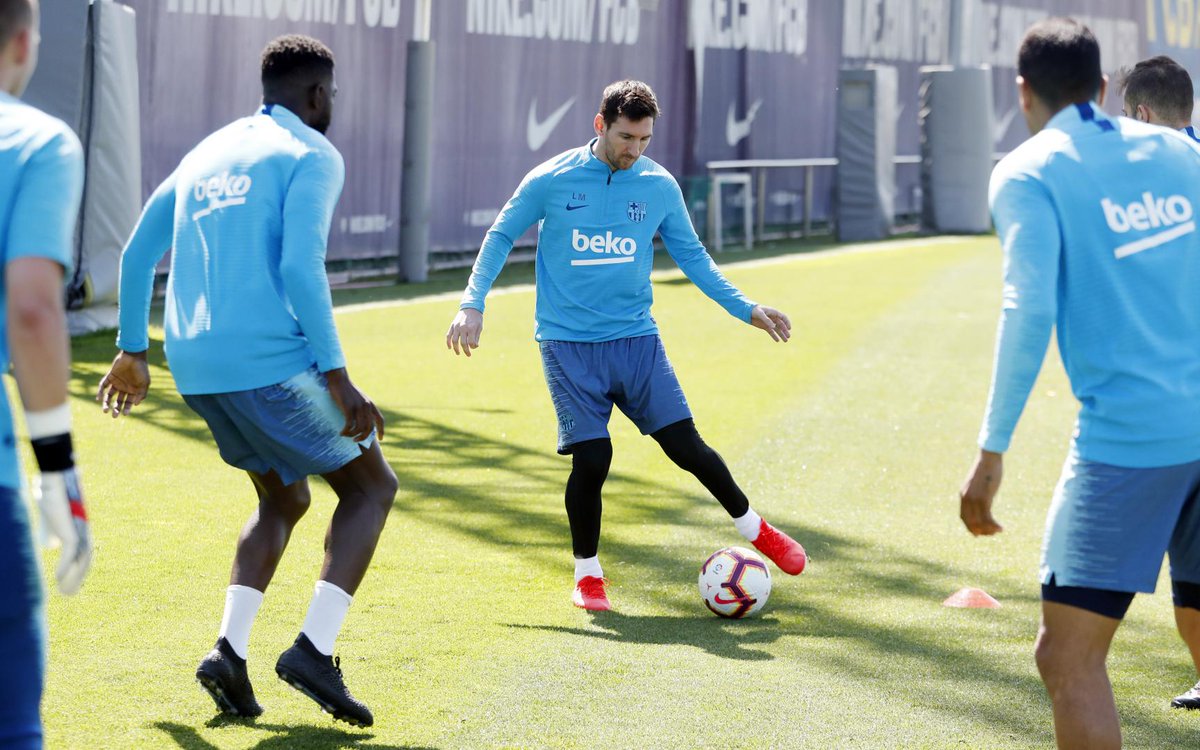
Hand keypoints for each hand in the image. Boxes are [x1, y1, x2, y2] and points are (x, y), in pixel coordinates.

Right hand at [36, 467, 91, 594]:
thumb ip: (52, 533)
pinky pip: (70, 554)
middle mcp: (83, 536)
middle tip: (67, 594)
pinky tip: (58, 578)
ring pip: (79, 562)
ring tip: (62, 591)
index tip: (69, 586)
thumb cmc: (51, 500)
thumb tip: (51, 545)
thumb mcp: (50, 522)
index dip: (77, 573)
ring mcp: (79, 534)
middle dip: (76, 580)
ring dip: (71, 579)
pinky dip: (64, 567)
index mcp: (80, 535)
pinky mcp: (72, 532)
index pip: (82, 559)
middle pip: (84, 564)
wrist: (54, 485)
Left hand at [96, 350, 149, 417]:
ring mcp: (116, 382)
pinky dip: (100, 392)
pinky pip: (103, 385)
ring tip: (105, 410)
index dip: (126, 409)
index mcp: (133, 390)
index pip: (128, 402)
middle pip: (118, 401)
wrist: (134, 356)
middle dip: (116, 409)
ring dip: (107, 403)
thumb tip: (135, 404)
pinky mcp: (110, 376)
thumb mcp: (145, 383)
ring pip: (109, 395)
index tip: (124, 414)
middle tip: (114, 416)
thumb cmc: (141, 369)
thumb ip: (141, 394)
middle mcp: (124, 387)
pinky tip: (99, 398)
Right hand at [324, 368, 383, 441]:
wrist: (339, 380)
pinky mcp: (348, 408)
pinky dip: (346, 431)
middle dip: (363, 437)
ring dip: (352, 435)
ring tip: (346, 435)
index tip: (381, 439)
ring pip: (359, 428)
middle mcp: (367, 406)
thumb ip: (363, 408)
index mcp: (371, 404)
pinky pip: (349, 425)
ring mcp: (358, 407)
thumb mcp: (360, 399)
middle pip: (369, 428)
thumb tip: (363, 421)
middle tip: (355, 440)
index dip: (382, 430)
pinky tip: (341, 432)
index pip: (380, 420)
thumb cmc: (347, 390)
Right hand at [446, 308, 482, 356]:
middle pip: (463, 343)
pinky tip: (450, 348)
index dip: (473, 347)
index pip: (471, 342)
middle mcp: (463, 328)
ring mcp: (456, 326)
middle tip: (468, 355)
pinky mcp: (452, 325)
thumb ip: (476, 337)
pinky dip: (448, 342)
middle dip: (466, 350)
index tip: (474, 347)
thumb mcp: (480, 327)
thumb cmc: (477, 318)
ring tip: (458, 353)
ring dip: (456, 349)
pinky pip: (448, 335)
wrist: (471, 307)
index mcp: (471, 328)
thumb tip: (474, 347)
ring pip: (454, 341)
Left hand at [750, 305, 791, 341]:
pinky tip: (777, 341)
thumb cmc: (755, 311)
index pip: (783, 318)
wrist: (748, 312)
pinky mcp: (765, 327)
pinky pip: (771, 332)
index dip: (787, 323)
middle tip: (788, 337)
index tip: (789, 329)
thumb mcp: (761, 314)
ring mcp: (770, 323)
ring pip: (777, 329)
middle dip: (785, 331)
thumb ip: (767, 320)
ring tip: (785, 341)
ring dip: (782, 334)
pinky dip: (774, 336)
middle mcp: (773, 318)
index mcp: (774, 313)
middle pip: (782, 325)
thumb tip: (773, 326)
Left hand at [959, 449, 1004, 535]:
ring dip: (989, 530)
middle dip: (982, 531)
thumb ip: (977, 493)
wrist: (988, 458)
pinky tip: (1001, 528)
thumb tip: (983, 502)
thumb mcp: (978, 484)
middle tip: (992, 533)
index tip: (978, 534)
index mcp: (963, 495)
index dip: (970, 527)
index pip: (964, 517)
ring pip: (979, 522)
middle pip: (971, 522)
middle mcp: (966, 499)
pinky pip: (987, 518)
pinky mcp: (984, 498)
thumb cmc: (986, 469)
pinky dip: (994, 525)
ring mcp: (974, 499)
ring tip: (998, 531)